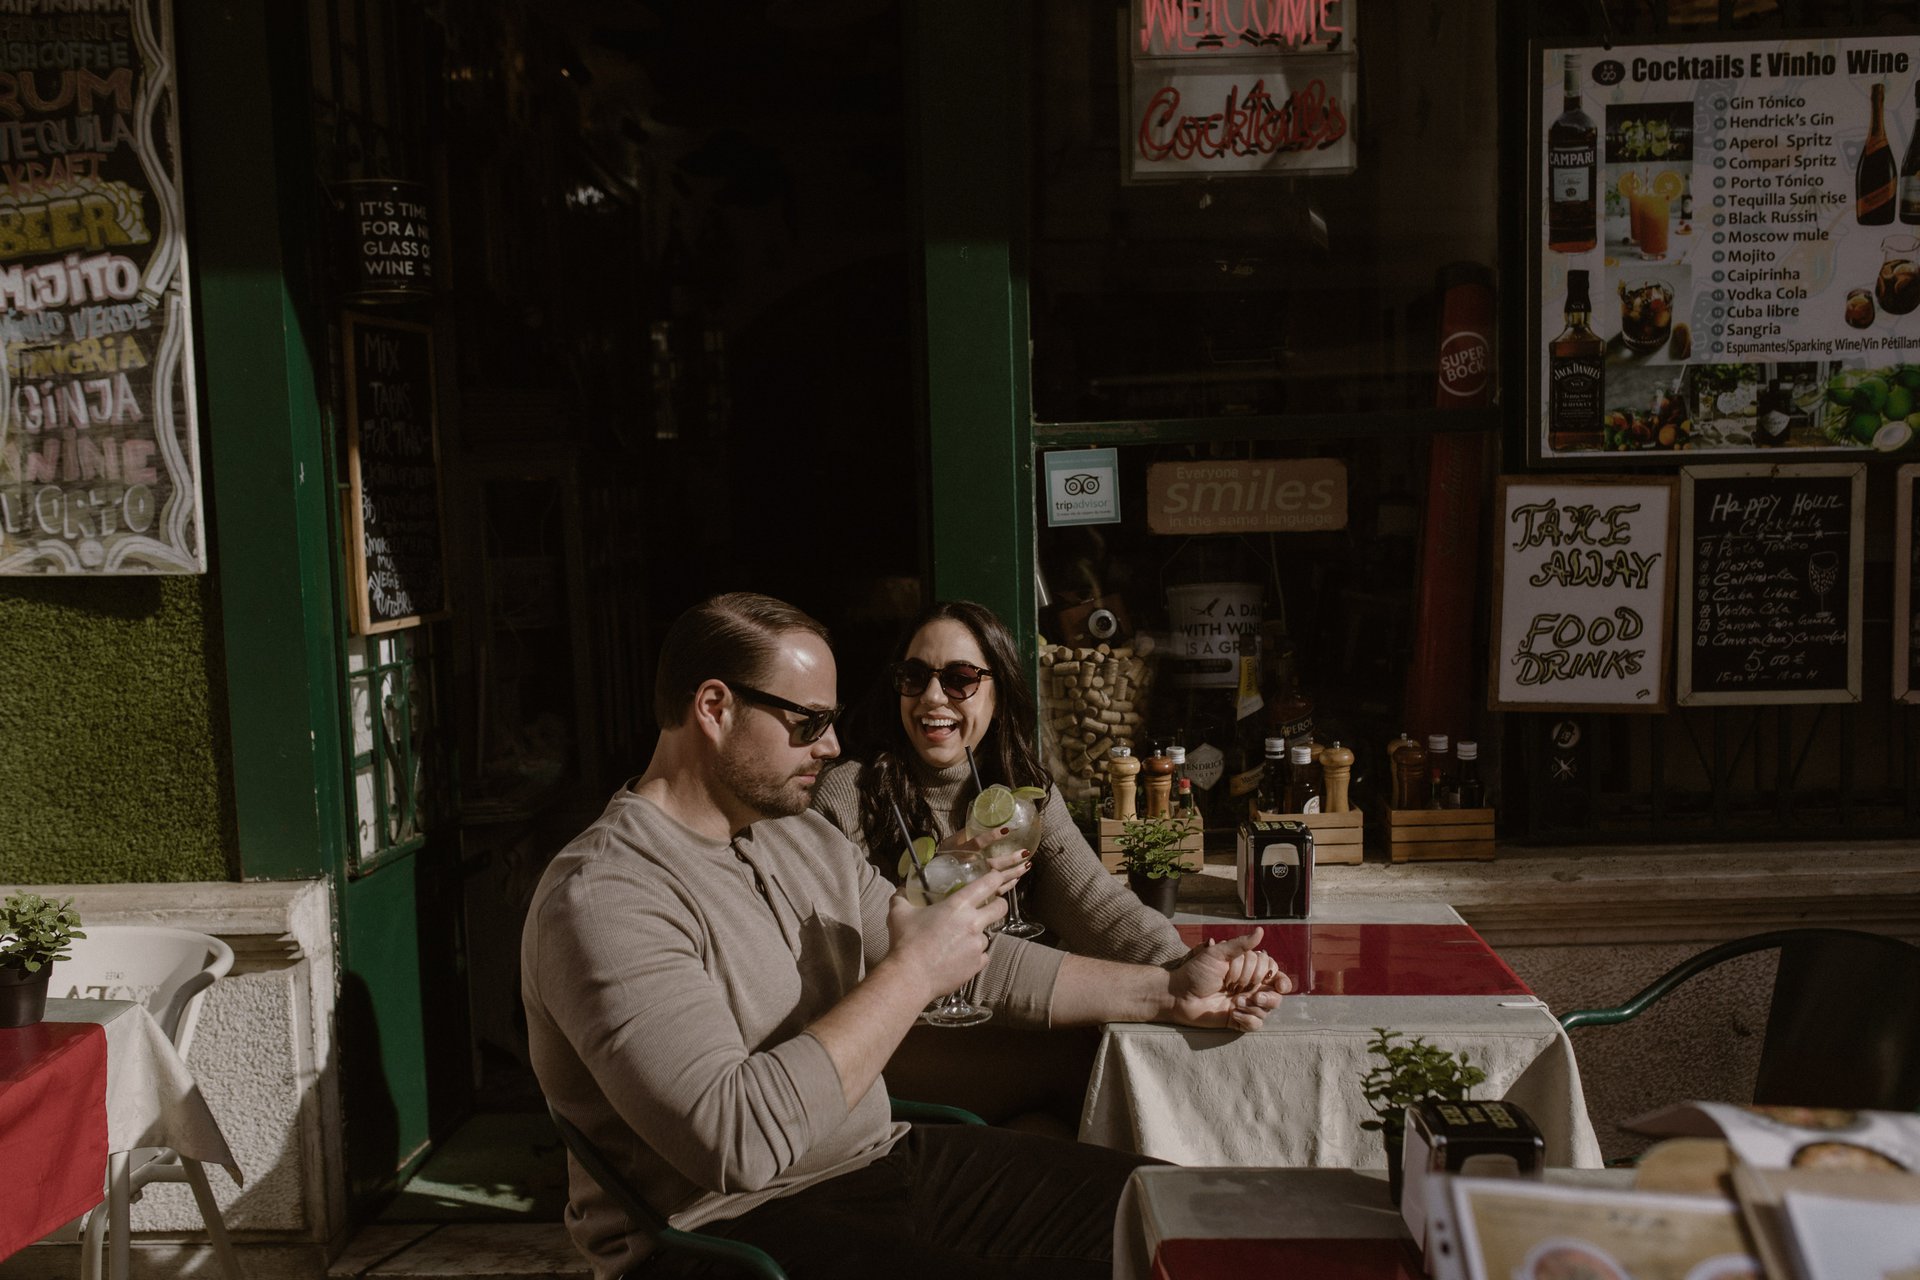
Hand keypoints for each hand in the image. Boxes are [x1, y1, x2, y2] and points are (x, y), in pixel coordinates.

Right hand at [885, 862, 1022, 1000]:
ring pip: (987, 935)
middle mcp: (973, 923)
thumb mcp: (899, 913)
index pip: (988, 884)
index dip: (995, 878)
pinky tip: (958, 957)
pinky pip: (982, 956)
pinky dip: (973, 955)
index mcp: (958, 905)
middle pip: (1001, 908)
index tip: (995, 877)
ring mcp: (977, 945)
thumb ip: (901, 897)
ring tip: (958, 941)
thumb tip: (901, 889)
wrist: (911, 976)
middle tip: (988, 907)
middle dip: (998, 905)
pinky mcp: (977, 964)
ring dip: (976, 935)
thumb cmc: (906, 942)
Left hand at [1168, 928, 1287, 1030]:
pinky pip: (1256, 1024)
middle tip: (1251, 993)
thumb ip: (1240, 945)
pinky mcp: (1238, 1020)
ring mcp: (1245, 1004)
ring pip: (1268, 1010)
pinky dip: (1248, 1020)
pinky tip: (1234, 1014)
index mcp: (1248, 970)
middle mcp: (1250, 987)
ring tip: (1236, 1002)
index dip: (1278, 979)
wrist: (1179, 994)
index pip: (1275, 974)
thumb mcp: (1217, 954)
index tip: (1276, 983)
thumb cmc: (1196, 971)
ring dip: (1255, 1006)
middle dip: (1267, 995)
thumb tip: (1261, 930)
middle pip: (1276, 994)